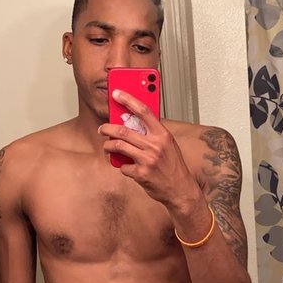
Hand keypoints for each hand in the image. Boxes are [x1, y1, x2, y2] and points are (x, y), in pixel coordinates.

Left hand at [100, 89, 198, 206]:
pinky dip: (121, 166)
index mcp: (163, 135)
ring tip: (107, 146)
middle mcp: (155, 146)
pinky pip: (123, 166)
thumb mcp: (168, 145)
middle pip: (124, 131)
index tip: (116, 93)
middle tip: (102, 128)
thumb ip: (152, 134)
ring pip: (119, 147)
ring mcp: (148, 160)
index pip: (144, 111)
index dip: (128, 100)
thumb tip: (132, 122)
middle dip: (108, 128)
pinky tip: (126, 167)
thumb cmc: (173, 166)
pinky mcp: (141, 174)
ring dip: (108, 146)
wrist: (180, 189)